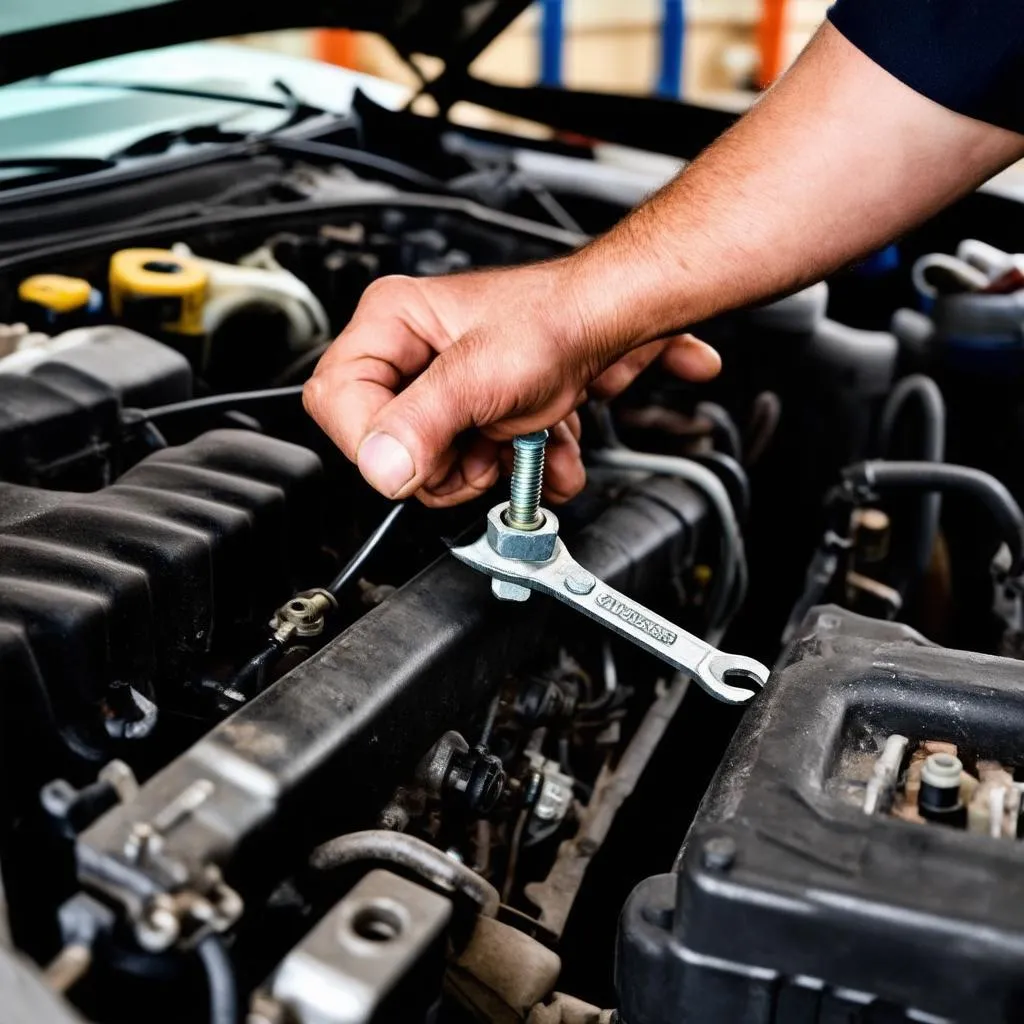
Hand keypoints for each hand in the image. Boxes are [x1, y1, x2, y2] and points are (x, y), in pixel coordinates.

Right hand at [303, 262, 719, 506]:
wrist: (607, 323)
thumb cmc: (555, 320)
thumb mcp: (483, 373)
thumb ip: (426, 422)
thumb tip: (381, 467)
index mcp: (388, 324)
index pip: (335, 402)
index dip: (374, 442)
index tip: (419, 459)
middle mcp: (405, 354)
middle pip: (385, 444)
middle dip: (444, 462)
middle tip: (482, 444)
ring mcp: (436, 388)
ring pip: (429, 466)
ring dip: (485, 468)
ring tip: (516, 439)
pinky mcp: (465, 414)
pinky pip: (466, 466)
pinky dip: (507, 469)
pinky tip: (533, 446)